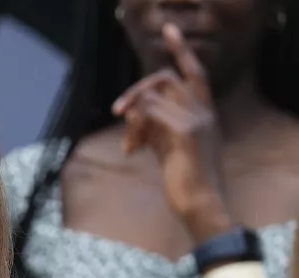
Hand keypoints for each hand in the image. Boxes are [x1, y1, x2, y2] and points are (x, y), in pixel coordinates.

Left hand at [112, 23, 230, 236]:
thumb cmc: (183, 181)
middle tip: (117, 111)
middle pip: (165, 78)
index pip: (194, 73)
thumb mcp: (166, 147)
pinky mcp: (185, 132)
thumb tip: (131, 113)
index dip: (180, 50)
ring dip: (132, 118)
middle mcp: (204, 111)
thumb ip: (154, 125)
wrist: (199, 204)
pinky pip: (148, 112)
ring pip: (151, 96)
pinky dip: (134, 129)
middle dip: (136, 91)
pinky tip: (132, 151)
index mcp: (204, 113)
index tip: (167, 29)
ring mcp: (197, 120)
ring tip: (131, 145)